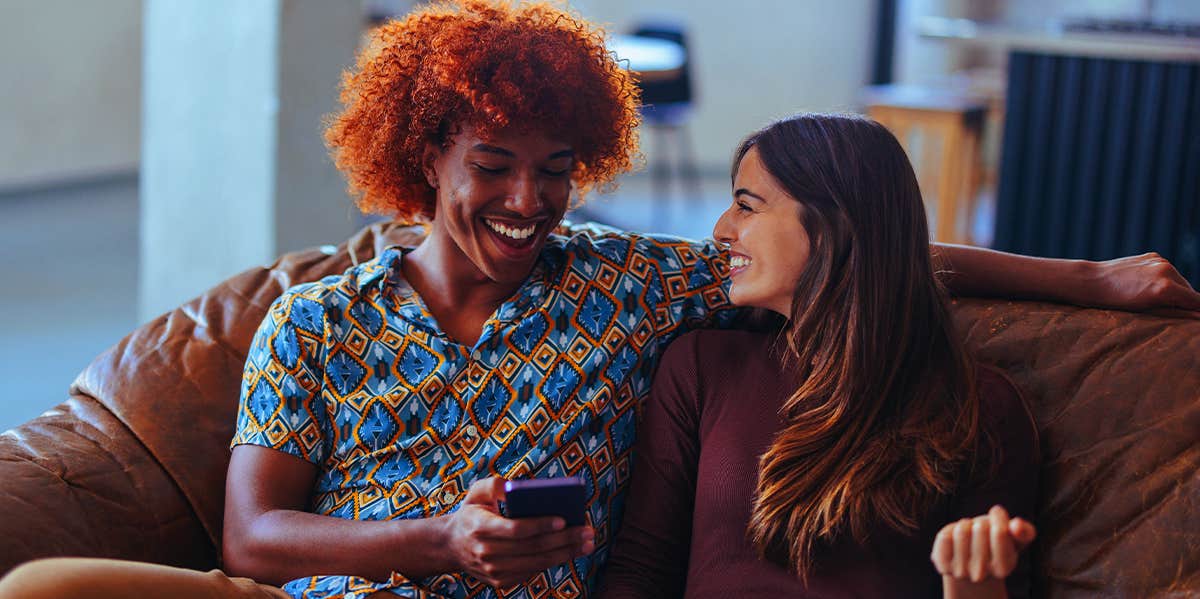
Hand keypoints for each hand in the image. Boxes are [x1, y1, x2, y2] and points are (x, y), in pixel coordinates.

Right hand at [443, 477, 593, 587]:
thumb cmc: (472, 512)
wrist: (451, 546)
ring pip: (536, 563)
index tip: (563, 519)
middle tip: (587, 531)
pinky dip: (553, 561)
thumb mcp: (475, 492)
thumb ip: (493, 484)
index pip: (515, 529)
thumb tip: (515, 488)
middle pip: (532, 548)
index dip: (540, 525)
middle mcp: (485, 553)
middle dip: (564, 539)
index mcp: (480, 527)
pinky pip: (532, 571)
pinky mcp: (501, 582)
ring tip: (587, 543)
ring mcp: (493, 571)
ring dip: (566, 554)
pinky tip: (570, 551)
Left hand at [932, 505, 1034, 591]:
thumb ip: (1024, 532)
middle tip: (982, 530)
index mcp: (1003, 567)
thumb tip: (1016, 525)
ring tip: (970, 534)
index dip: (998, 516)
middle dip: (981, 522)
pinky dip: (950, 530)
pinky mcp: (943, 564)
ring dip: (966, 525)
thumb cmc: (998, 546)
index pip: (1000, 531)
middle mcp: (981, 573)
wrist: (973, 566)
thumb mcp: (1016, 539)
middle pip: (980, 528)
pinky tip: (956, 540)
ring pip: (961, 530)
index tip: (996, 513)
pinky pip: (944, 536)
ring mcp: (960, 571)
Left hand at [1091, 252, 1199, 314]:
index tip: (1193, 316)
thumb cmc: (1117, 302)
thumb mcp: (1147, 312)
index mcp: (1167, 289)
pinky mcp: (1154, 256)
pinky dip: (1165, 278)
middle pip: (1190, 290)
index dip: (1196, 310)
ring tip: (1155, 298)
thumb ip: (1176, 313)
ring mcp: (1160, 261)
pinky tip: (1148, 284)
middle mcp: (1167, 271)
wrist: (1093, 281)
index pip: (1197, 301)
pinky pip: (1167, 270)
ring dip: (1176, 289)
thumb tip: (1196, 316)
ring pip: (1180, 279)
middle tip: (1172, 311)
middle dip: (1185, 301)